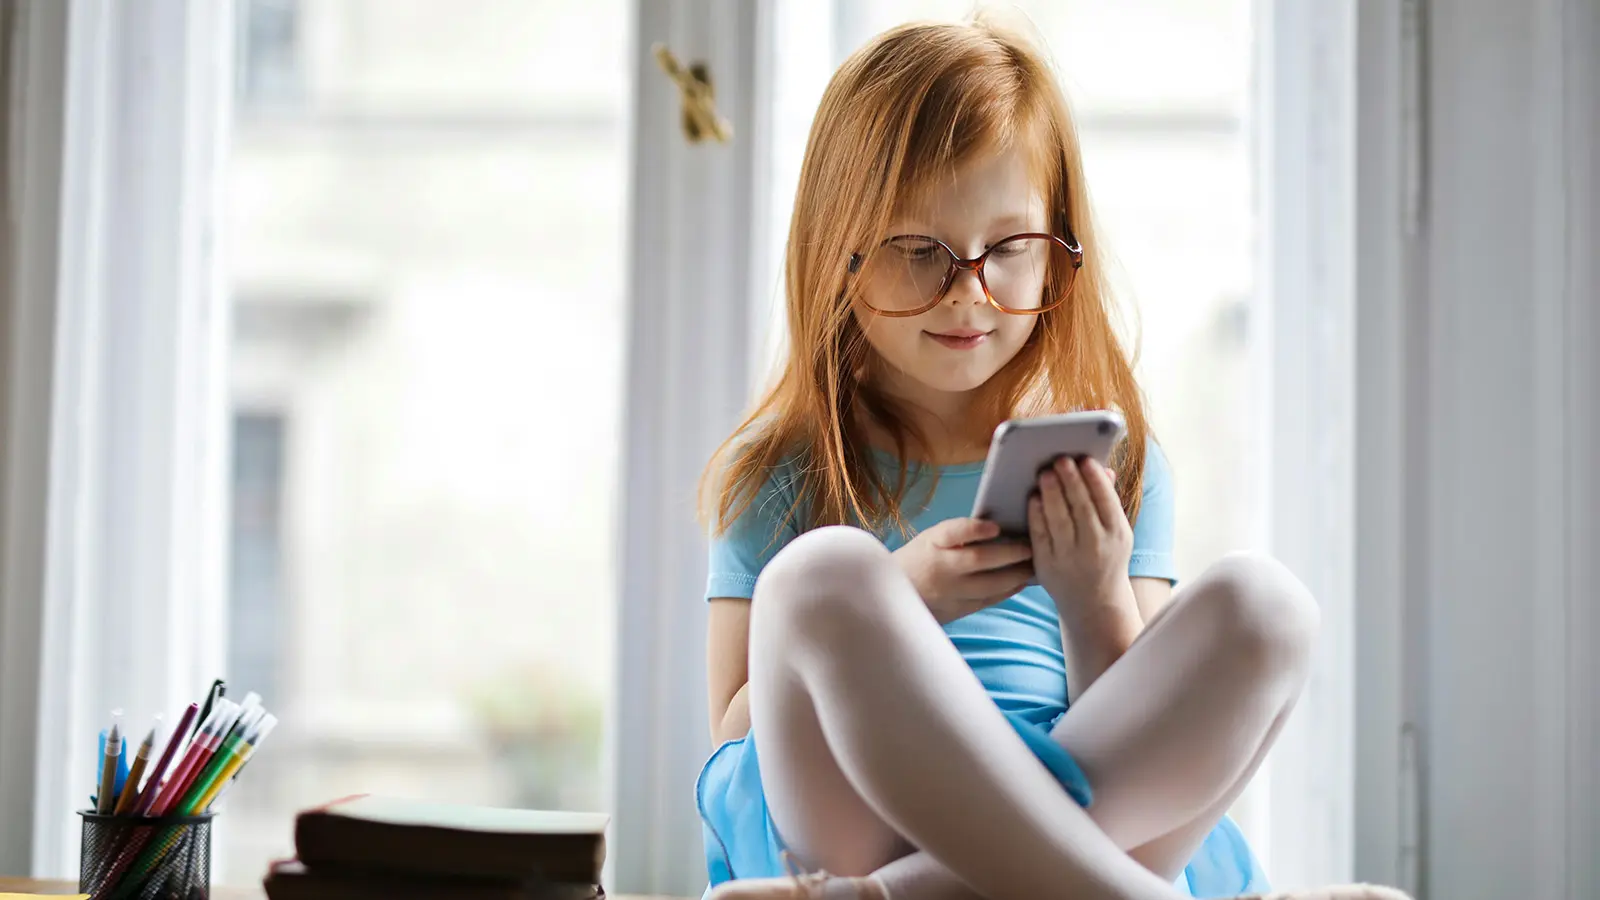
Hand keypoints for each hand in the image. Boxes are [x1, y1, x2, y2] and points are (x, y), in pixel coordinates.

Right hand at [892, 518, 1033, 623]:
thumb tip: (999, 528)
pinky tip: (1020, 582)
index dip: (974, 529)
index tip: (995, 526)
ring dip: (1015, 574)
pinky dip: (1008, 591)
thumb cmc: (918, 559)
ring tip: (1031, 566)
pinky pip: (988, 600)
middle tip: (1030, 547)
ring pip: (989, 585)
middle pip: (979, 561)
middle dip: (1010, 553)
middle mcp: (940, 569)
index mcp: (932, 544)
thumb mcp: (931, 539)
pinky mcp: (958, 610)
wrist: (892, 596)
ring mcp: (950, 593)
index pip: (952, 533)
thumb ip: (958, 534)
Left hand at [1027, 456, 1137, 627]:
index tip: (1084, 459)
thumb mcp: (1117, 533)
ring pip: (1059, 519)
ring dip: (1051, 493)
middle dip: (1070, 480)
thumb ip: (1108, 501)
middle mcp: (1095, 546)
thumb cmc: (1106, 558)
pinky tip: (1034, 497)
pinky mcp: (1048, 565)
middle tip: (1060, 459)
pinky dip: (1036, 514)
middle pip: (1081, 507)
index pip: (1106, 501)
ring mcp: (1070, 557)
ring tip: (1045, 473)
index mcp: (1118, 534)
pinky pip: (1040, 535)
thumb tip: (1102, 469)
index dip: (1093, 479)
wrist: (1095, 603)